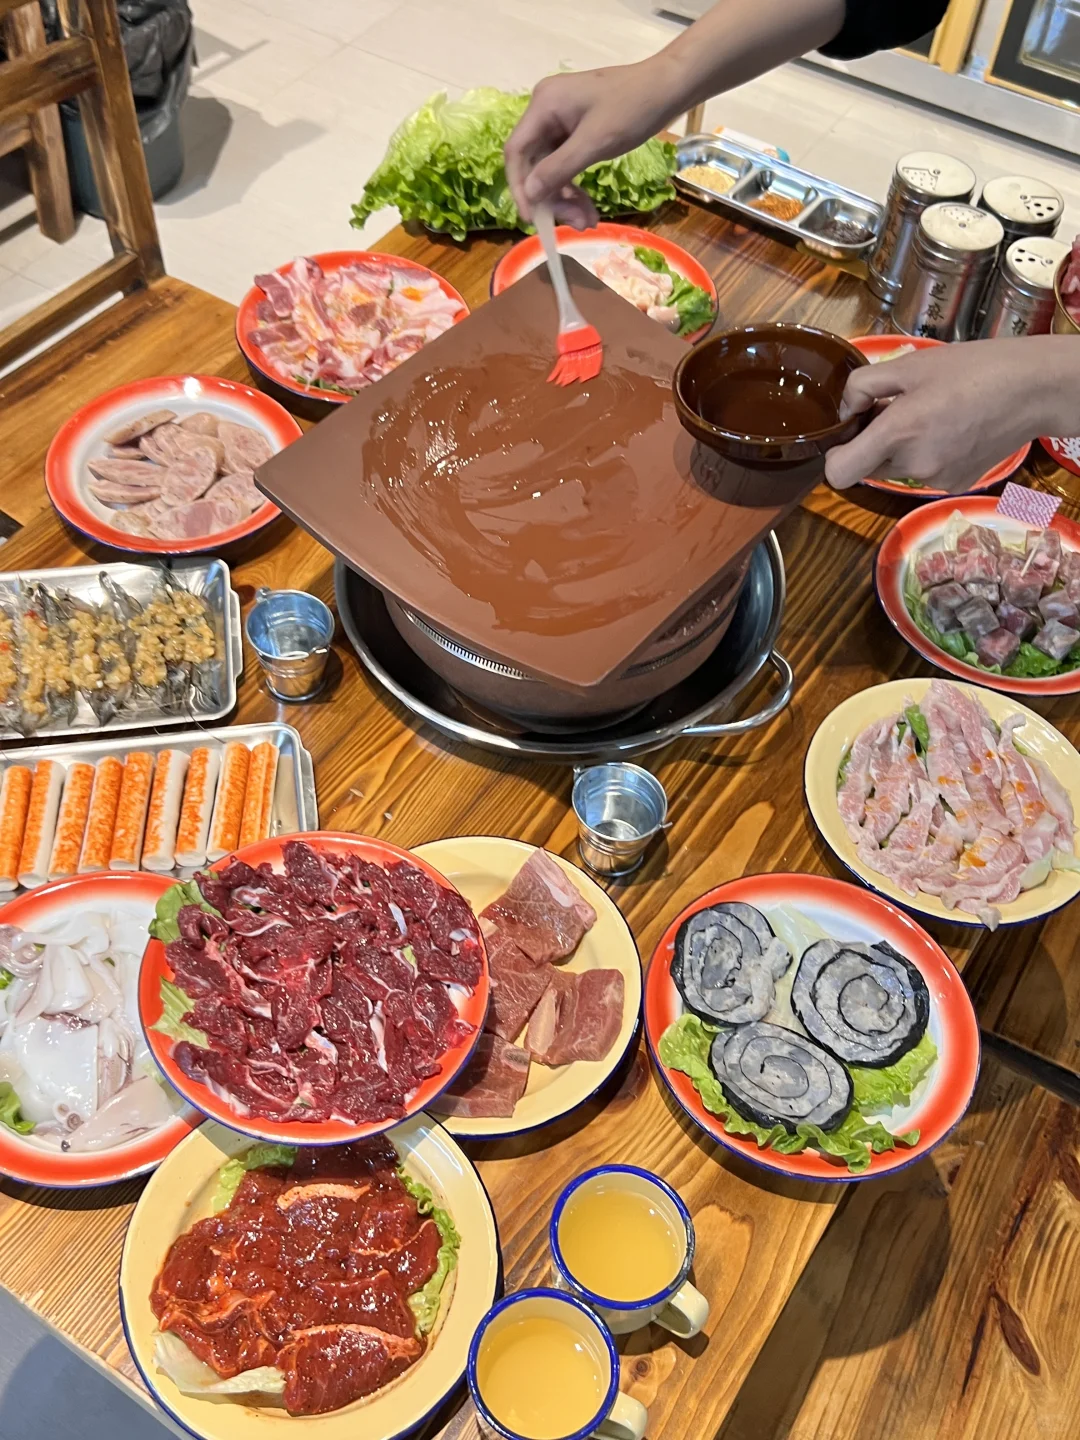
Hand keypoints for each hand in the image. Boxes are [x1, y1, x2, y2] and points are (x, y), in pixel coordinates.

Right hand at [504, 61, 681, 226]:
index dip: (520, 187)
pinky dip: (575, 188)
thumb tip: (529, 195)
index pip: (517, 152)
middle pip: (534, 164)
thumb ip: (558, 169)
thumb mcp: (595, 142)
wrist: (668, 87)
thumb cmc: (633, 108)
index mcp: (544, 105)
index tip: (532, 219)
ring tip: (587, 222)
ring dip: (566, 199)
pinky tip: (588, 209)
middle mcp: (546, 111)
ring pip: (551, 169)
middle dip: (552, 198)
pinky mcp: (577, 131)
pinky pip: (567, 165)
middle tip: (574, 225)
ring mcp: (561, 121)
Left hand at [824, 339, 1069, 492]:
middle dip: (872, 444)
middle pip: (868, 468)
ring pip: (896, 471)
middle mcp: (914, 466)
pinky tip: (950, 430)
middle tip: (894, 411)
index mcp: (898, 433)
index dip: (835, 456)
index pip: (839, 474)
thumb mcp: (910, 364)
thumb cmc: (973, 369)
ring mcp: (936, 480)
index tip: (848, 435)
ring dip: (900, 449)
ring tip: (928, 416)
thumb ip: (863, 386)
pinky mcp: (955, 485)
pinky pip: (923, 474)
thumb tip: (844, 408)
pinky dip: (926, 456)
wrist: (1033, 390)